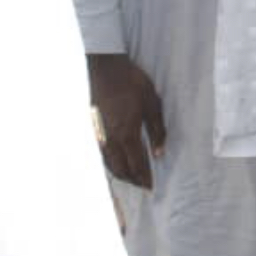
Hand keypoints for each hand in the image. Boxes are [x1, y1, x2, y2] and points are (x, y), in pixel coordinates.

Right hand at [88, 52, 165, 188]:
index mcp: (127, 133)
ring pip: (109, 163)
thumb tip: (159, 152)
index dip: (144, 177)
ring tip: (132, 178)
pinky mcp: (95, 128)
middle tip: (143, 186)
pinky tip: (116, 162)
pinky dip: (111, 163)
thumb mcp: (152, 103)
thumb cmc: (132, 83)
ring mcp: (101, 134)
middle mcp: (111, 138)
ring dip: (121, 174)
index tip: (151, 188)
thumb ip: (157, 129)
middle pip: (121, 168)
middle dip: (132, 180)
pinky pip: (103, 153)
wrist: (106, 68)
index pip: (136, 164)